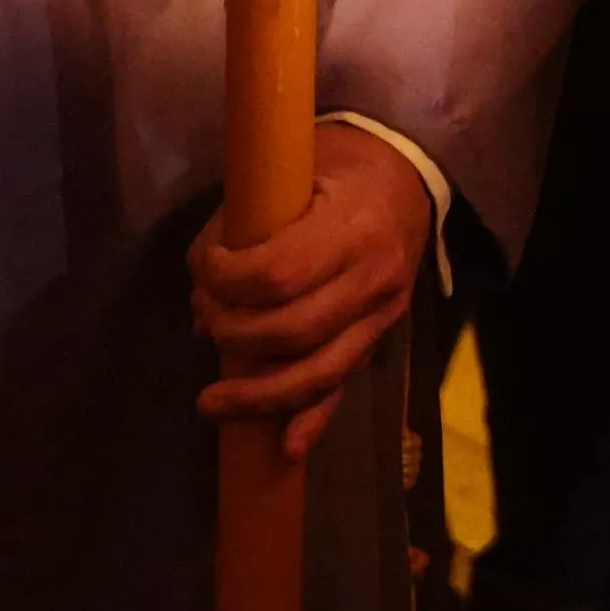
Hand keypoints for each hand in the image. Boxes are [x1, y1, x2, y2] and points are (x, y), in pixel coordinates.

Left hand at [189, 121, 435, 462]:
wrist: (409, 170)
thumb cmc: (336, 163)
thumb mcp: (291, 169)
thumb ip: (244, 224)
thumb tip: (200, 292)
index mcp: (350, 224)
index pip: (279, 273)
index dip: (228, 281)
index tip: (203, 269)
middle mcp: (374, 276)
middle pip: (294, 331)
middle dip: (234, 336)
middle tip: (202, 321)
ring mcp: (384, 312)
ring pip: (320, 373)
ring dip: (259, 396)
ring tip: (210, 403)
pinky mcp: (384, 335)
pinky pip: (346, 385)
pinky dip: (314, 419)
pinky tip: (285, 447)